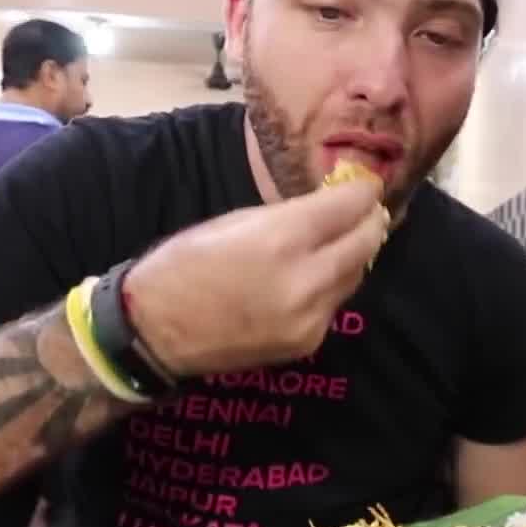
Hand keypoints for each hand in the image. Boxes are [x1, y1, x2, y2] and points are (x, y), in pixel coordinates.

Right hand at [124, 180, 388, 374]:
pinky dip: (332, 285)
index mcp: (282, 239)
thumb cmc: (185, 265)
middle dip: (370, 221)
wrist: (155, 332)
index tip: (367, 183)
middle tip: (369, 209)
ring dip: (354, 254)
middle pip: (366, 242)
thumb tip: (330, 206)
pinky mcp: (308, 342)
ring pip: (356, 275)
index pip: (350, 207)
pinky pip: (334, 303)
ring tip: (346, 238)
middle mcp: (306, 280)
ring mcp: (311, 317)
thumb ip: (289, 215)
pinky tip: (318, 275)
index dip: (364, 191)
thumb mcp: (235, 221)